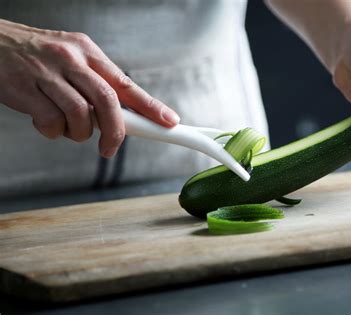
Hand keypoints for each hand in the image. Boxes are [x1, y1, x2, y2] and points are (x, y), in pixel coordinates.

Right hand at [0, 19, 179, 157]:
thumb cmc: (35, 57)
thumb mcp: (71, 59)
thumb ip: (95, 84)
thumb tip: (123, 115)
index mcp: (87, 52)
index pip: (126, 83)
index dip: (150, 106)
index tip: (168, 122)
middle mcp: (71, 60)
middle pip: (108, 101)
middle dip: (116, 131)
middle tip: (110, 148)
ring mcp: (47, 74)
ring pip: (81, 115)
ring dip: (78, 133)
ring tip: (66, 127)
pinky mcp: (24, 89)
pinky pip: (51, 122)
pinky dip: (52, 131)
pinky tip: (44, 122)